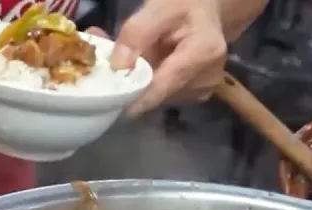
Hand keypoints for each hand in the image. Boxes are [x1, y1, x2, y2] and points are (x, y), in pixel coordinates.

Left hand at [111, 0, 265, 115]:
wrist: (206, 10)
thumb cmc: (185, 4)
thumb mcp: (160, 7)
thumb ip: (137, 33)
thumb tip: (118, 67)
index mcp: (204, 54)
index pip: (161, 86)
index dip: (131, 95)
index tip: (105, 98)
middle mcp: (207, 79)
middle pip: (157, 94)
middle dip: (130, 85)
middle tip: (104, 70)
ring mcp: (202, 90)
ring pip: (157, 96)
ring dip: (138, 84)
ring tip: (127, 63)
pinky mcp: (194, 94)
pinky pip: (162, 94)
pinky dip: (148, 84)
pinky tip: (145, 68)